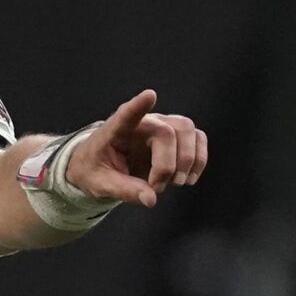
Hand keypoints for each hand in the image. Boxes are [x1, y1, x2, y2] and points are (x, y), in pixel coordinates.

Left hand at [64, 89, 207, 207]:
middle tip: (157, 188)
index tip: (150, 95)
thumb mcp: (101, 185)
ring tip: (175, 183)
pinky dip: (199, 160)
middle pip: (168, 132)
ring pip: (188, 131)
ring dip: (188, 161)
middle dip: (168, 165)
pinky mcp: (177, 135)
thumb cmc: (96, 170)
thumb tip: (151, 199)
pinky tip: (188, 178)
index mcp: (116, 130)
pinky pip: (198, 138)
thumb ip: (124, 190)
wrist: (103, 166)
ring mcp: (163, 125)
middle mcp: (143, 122)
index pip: (127, 114)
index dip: (138, 106)